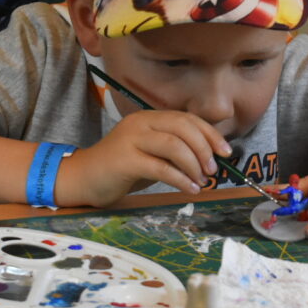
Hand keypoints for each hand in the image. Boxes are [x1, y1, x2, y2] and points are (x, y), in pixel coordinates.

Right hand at [56, 110, 230, 207]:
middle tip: (213, 170)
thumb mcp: (151, 153)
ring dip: (194, 164)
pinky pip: (161, 167)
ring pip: (174, 145)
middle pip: (183, 128)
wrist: (82, 179)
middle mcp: (141, 123)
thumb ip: (174, 149)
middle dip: (205, 149)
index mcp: (149, 118)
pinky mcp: (125, 160)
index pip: (187, 119)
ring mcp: (131, 140)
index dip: (210, 134)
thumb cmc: (120, 169)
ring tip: (201, 181)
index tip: (225, 152)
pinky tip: (190, 189)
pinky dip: (181, 179)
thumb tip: (210, 157)